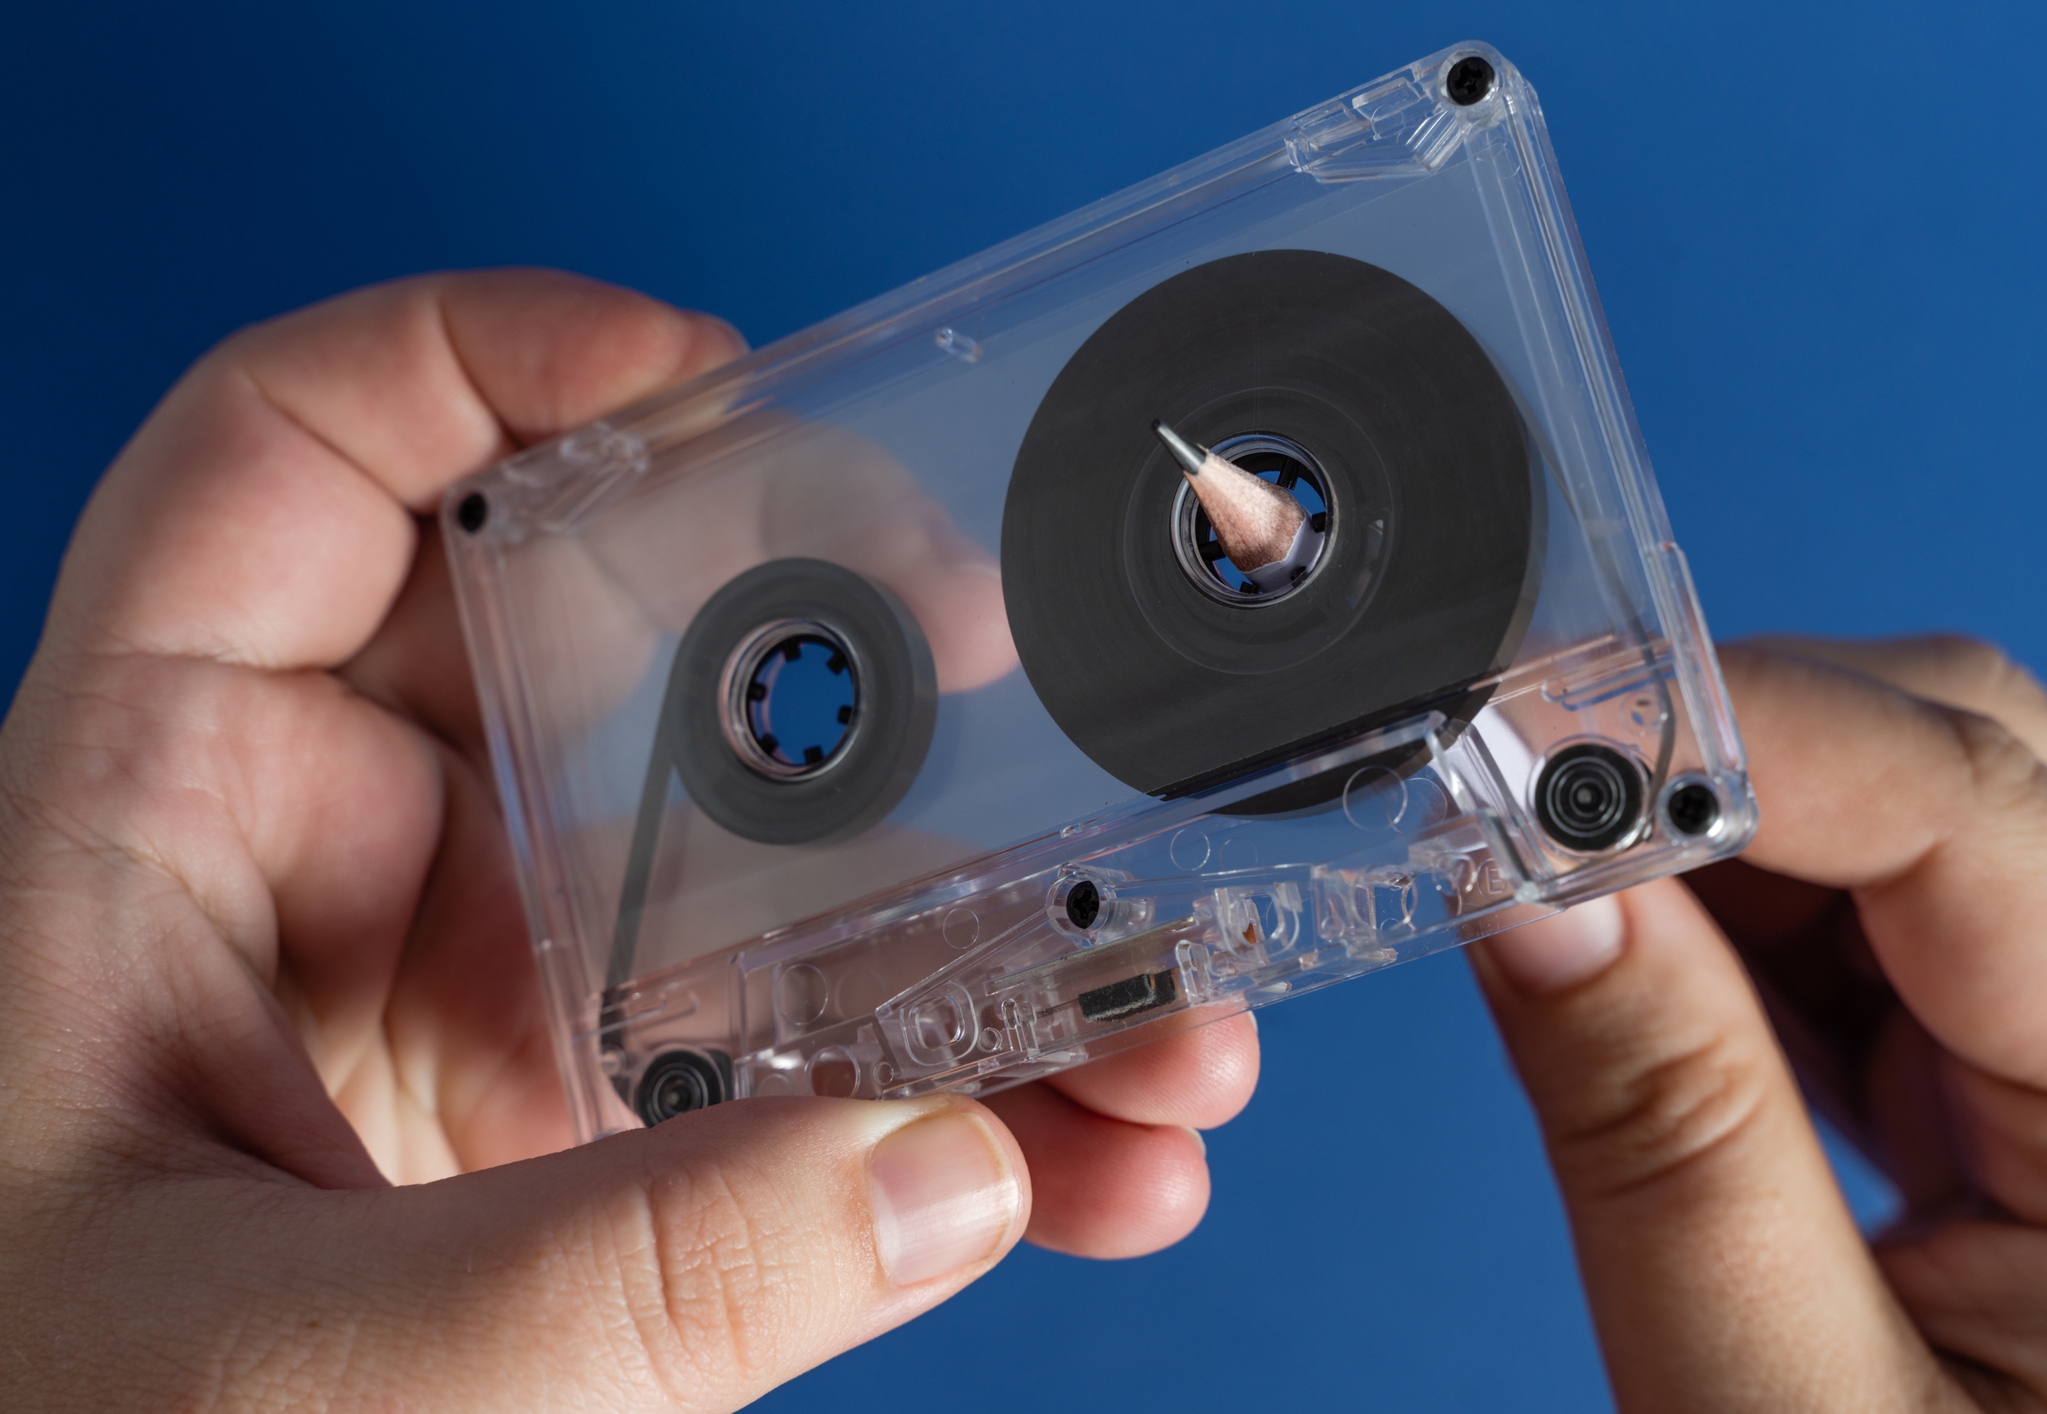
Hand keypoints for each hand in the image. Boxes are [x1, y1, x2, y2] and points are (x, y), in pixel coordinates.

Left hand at [0, 271, 1258, 1409]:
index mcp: (159, 820)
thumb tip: (949, 1166)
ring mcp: (469, 1006)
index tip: (727, 390)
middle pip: (601, 636)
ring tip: (1162, 1026)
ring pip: (752, 879)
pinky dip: (952, 1100)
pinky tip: (1091, 1162)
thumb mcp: (298, 1378)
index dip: (495, 360)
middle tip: (1023, 674)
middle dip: (844, 642)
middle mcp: (329, 871)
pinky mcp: (574, 1141)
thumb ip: (624, 1278)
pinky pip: (791, 1063)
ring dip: (978, 937)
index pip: (294, 464)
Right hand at [1476, 635, 2046, 1410]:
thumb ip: (1659, 1121)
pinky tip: (1669, 983)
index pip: (1975, 807)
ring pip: (1934, 811)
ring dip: (1725, 841)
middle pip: (1977, 757)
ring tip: (1574, 922)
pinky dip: (1763, 920)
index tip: (1509, 719)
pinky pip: (1918, 917)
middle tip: (1502, 813)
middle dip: (1715, 762)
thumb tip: (1524, 882)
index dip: (1722, 731)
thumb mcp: (1780, 1409)